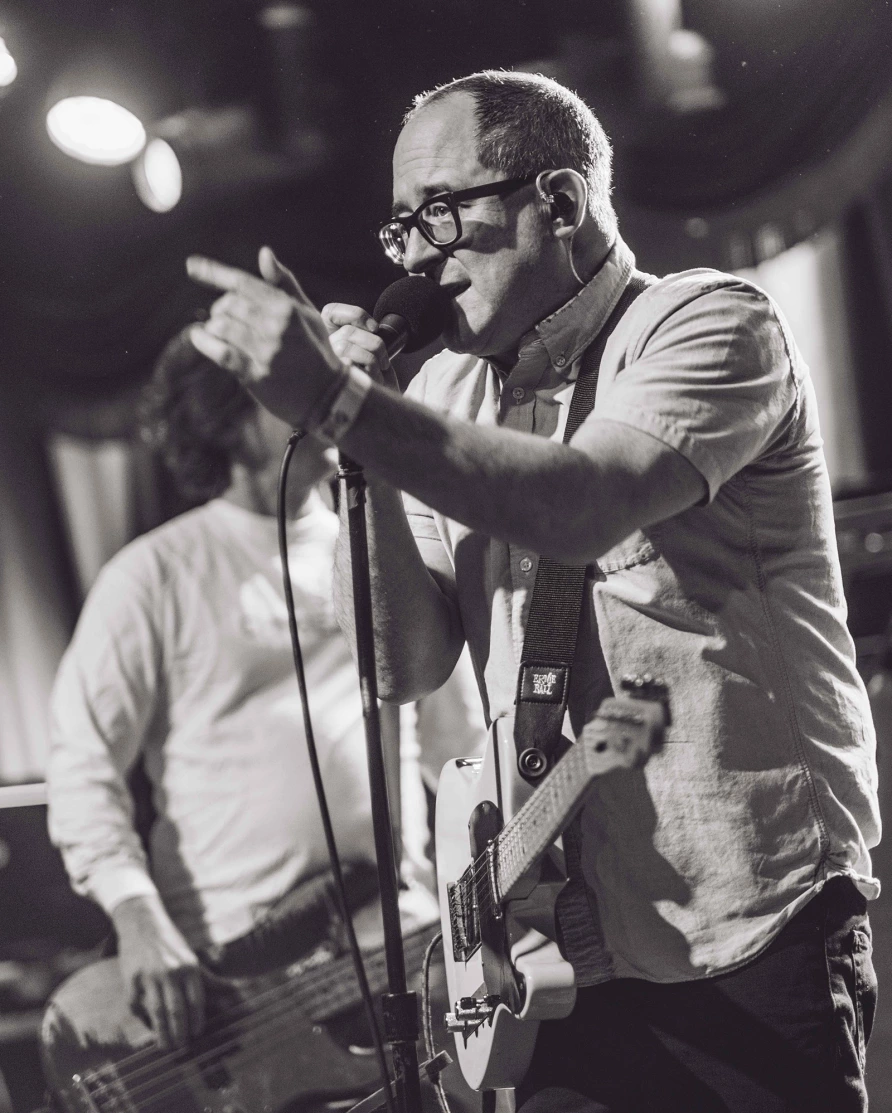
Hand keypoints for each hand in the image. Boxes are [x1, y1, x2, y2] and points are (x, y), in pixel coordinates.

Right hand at [112, 893, 204, 1048]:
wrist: (142, 921)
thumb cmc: (171, 943)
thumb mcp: (191, 957)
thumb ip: (208, 978)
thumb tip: (237, 989)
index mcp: (189, 966)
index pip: (196, 1000)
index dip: (197, 1020)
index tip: (197, 1035)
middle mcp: (171, 971)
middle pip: (177, 1010)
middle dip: (180, 1032)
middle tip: (182, 1048)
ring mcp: (149, 975)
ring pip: (157, 1011)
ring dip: (162, 1032)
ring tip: (165, 1046)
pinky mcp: (131, 978)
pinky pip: (136, 1004)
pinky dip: (142, 1018)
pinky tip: (148, 1027)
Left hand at [187, 246, 344, 428]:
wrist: (327, 396)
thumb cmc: (315, 350)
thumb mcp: (307, 313)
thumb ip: (284, 283)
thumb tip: (264, 252)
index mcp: (287, 308)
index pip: (243, 283)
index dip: (214, 272)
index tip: (191, 265)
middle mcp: (276, 327)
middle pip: (229, 304)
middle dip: (221, 309)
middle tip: (225, 317)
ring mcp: (266, 351)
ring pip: (221, 327)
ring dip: (214, 327)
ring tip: (220, 332)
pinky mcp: (256, 375)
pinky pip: (220, 352)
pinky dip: (204, 342)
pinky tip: (198, 337)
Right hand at [321, 303, 396, 388]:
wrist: (377, 407)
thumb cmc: (374, 380)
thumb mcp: (371, 353)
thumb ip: (364, 336)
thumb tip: (372, 328)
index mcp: (329, 338)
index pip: (331, 312)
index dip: (355, 314)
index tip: (375, 327)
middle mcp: (322, 350)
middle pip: (348, 331)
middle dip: (374, 342)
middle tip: (385, 359)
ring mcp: (323, 365)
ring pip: (347, 345)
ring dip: (374, 356)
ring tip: (381, 368)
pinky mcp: (330, 380)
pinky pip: (350, 363)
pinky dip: (370, 369)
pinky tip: (374, 379)